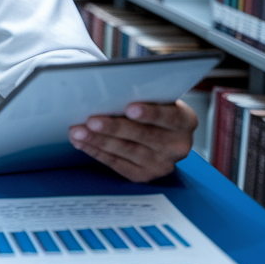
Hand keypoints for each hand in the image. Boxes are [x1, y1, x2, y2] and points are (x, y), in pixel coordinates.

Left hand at [68, 100, 197, 182]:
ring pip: (127, 151)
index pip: (170, 117)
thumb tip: (113, 88)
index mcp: (186, 121)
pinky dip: (97, 152)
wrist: (158, 130)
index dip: (150, 113)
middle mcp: (179, 145)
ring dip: (99, 141)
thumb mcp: (156, 96)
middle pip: (145, 136)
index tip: (130, 108)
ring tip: (78, 131)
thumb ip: (144, 92)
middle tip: (92, 120)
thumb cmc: (152, 106)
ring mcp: (163, 164)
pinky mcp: (145, 175)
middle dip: (115, 127)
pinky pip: (118, 164)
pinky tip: (82, 142)